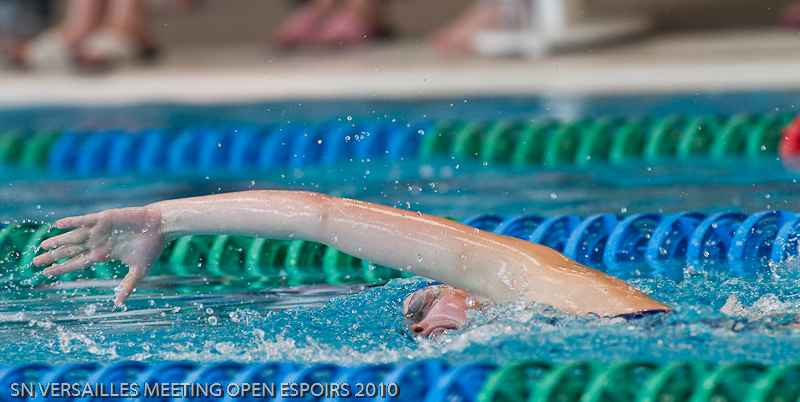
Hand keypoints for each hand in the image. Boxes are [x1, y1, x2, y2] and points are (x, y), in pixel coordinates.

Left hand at [32, 207, 166, 305]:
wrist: (161, 227)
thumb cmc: (151, 247)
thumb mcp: (139, 270)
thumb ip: (127, 285)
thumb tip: (119, 304)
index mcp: (104, 254)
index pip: (78, 262)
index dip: (62, 268)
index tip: (47, 273)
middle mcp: (98, 242)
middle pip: (71, 250)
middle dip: (53, 256)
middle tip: (35, 261)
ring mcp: (100, 230)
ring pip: (74, 236)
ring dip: (58, 240)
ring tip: (42, 245)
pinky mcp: (105, 218)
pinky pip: (85, 219)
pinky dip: (72, 222)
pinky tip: (58, 224)